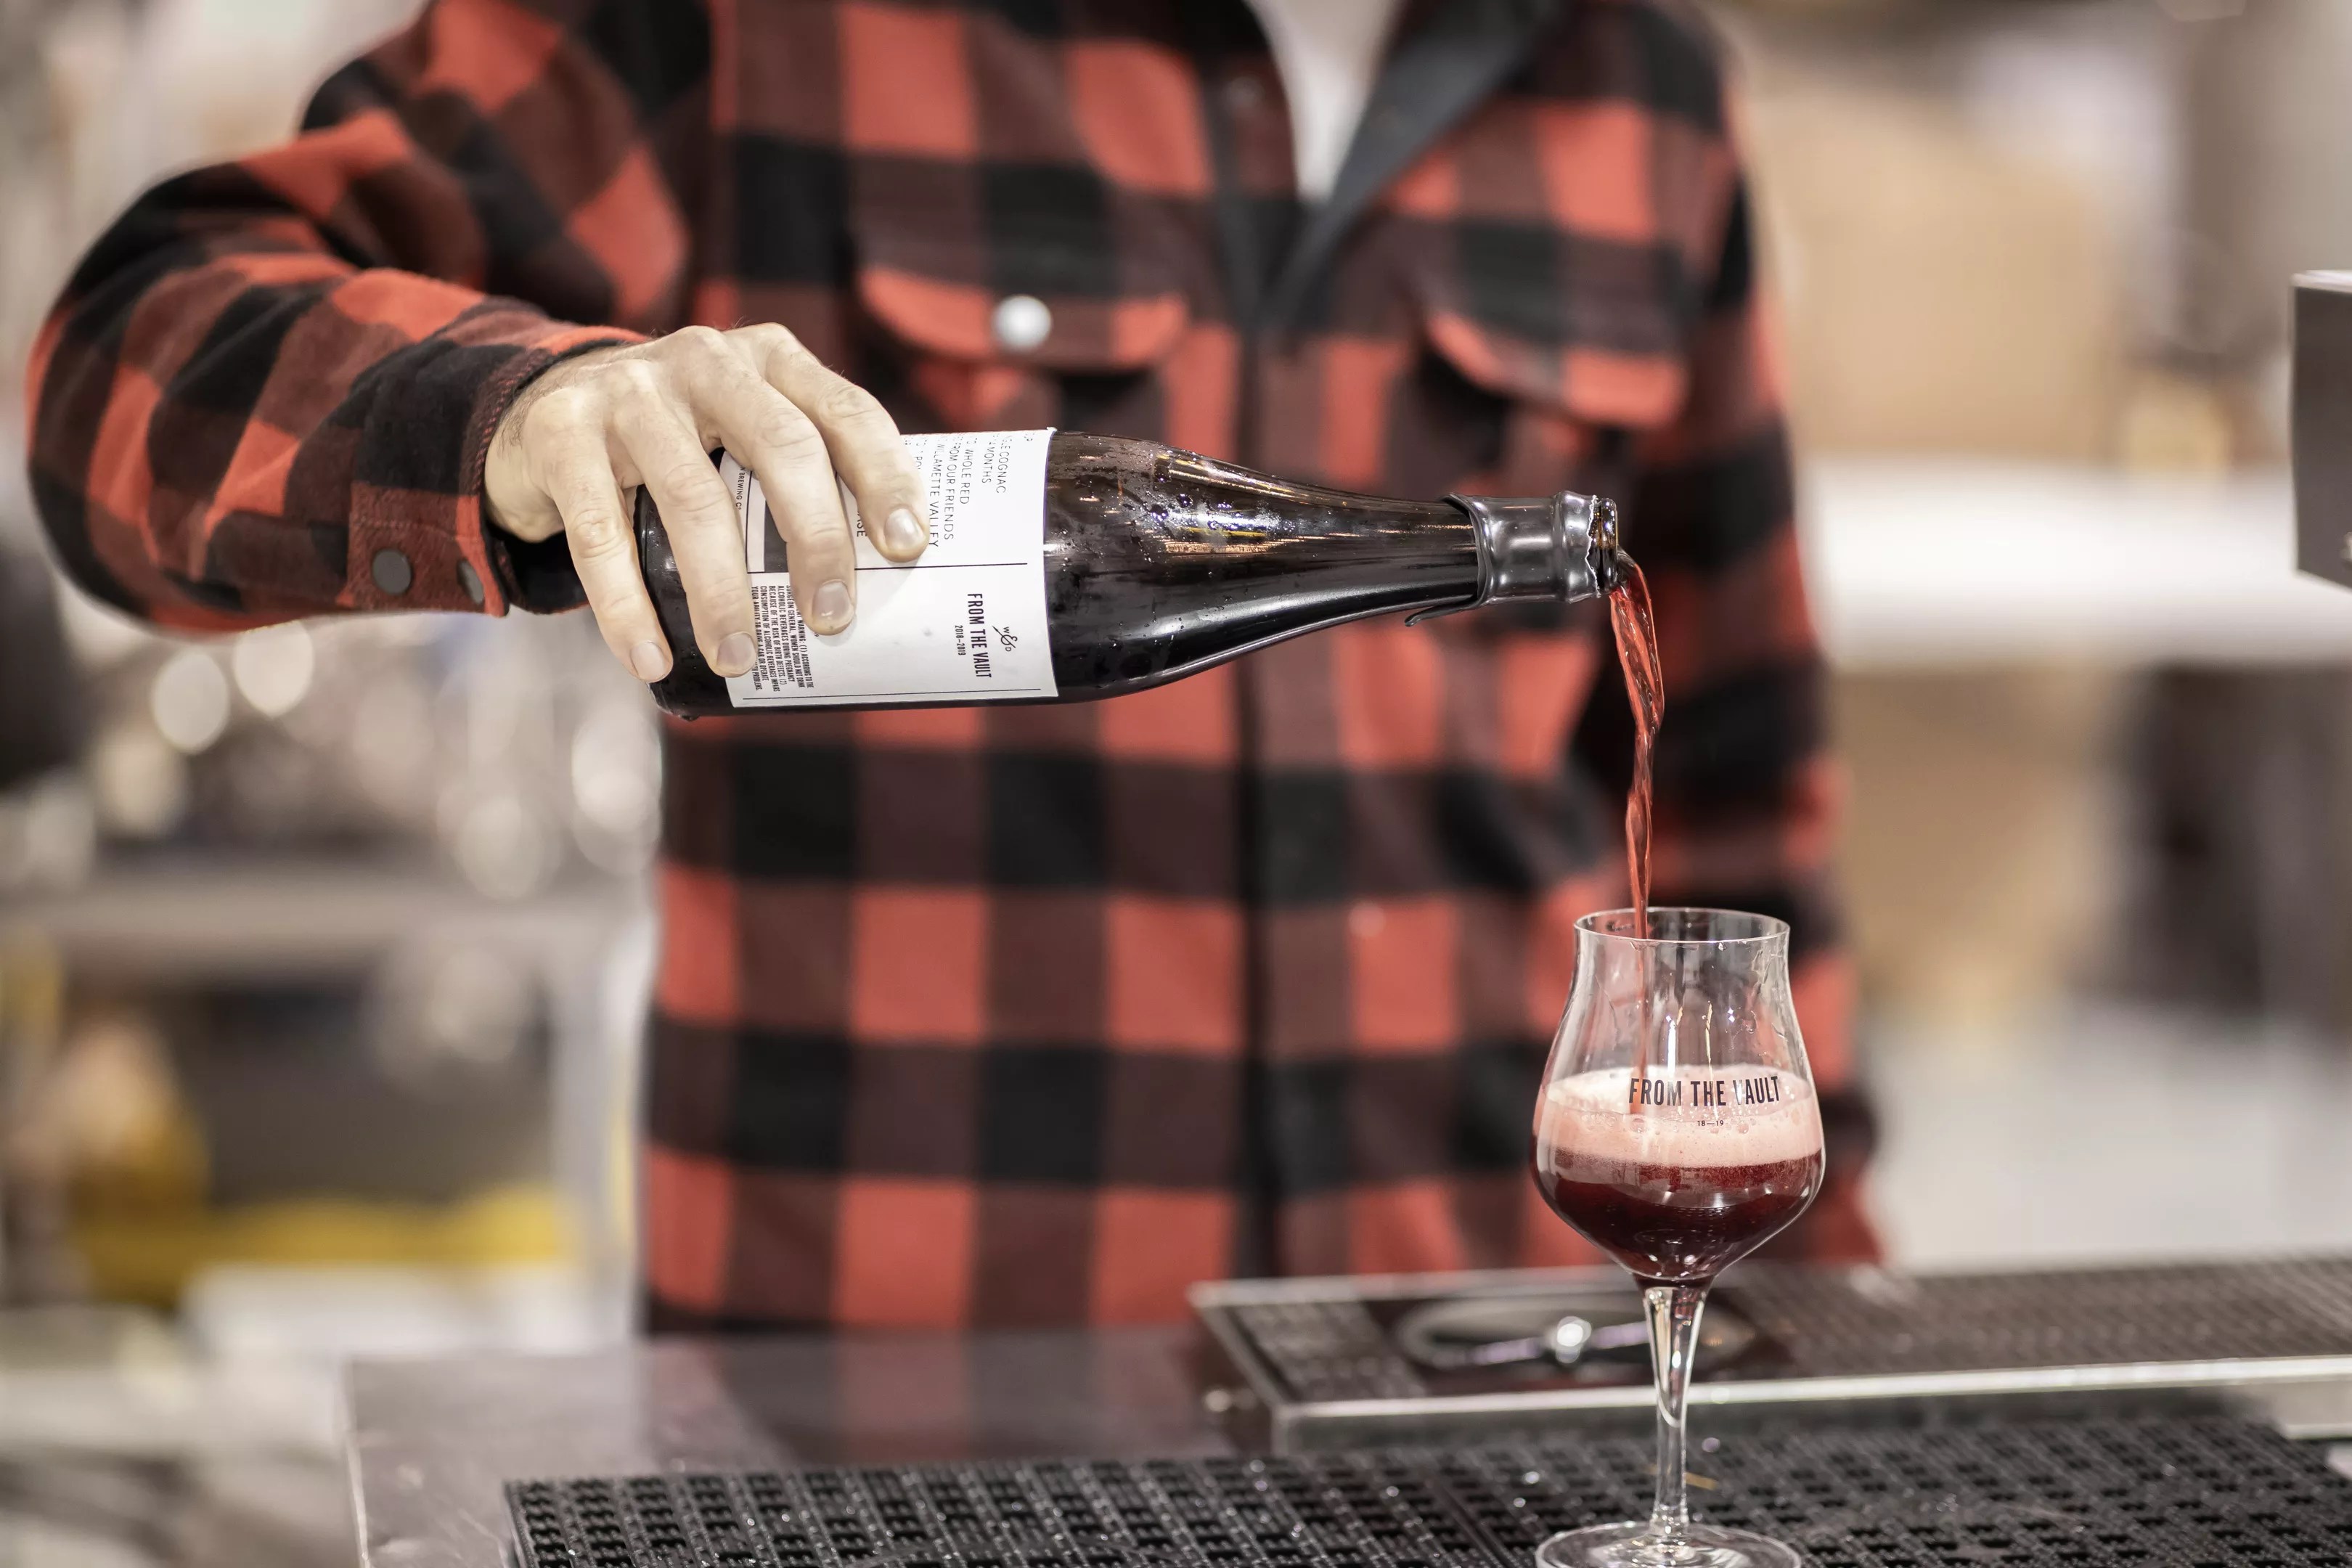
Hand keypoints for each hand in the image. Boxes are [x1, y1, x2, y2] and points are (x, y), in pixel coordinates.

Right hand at [483, 324, 928, 680]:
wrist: (539, 414)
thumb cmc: (677, 447)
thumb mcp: (740, 434)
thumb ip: (796, 478)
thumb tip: (875, 596)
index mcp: (770, 360)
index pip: (846, 412)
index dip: (884, 476)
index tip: (907, 547)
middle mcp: (706, 360)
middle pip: (783, 446)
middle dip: (816, 539)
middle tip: (832, 619)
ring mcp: (630, 389)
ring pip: (695, 498)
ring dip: (722, 592)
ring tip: (738, 658)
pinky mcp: (561, 430)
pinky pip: (602, 532)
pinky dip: (626, 606)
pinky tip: (648, 658)